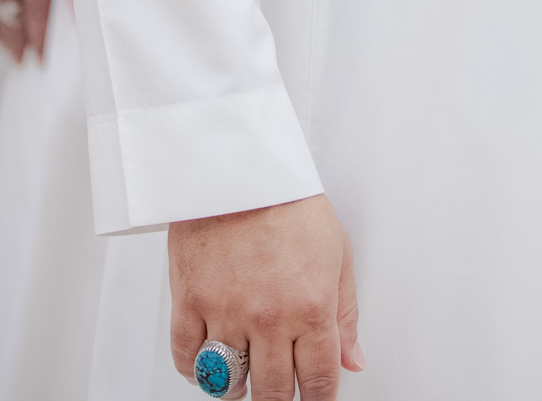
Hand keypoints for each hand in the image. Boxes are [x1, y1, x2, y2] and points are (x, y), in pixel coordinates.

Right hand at [170, 194, 364, 399]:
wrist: (239, 164)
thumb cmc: (289, 201)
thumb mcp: (337, 253)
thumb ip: (345, 314)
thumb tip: (353, 361)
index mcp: (311, 305)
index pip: (319, 381)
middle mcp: (269, 317)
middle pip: (274, 394)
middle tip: (280, 394)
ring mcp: (226, 313)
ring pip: (228, 385)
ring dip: (238, 390)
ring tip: (245, 377)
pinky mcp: (189, 303)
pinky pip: (188, 361)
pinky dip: (197, 372)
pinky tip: (210, 362)